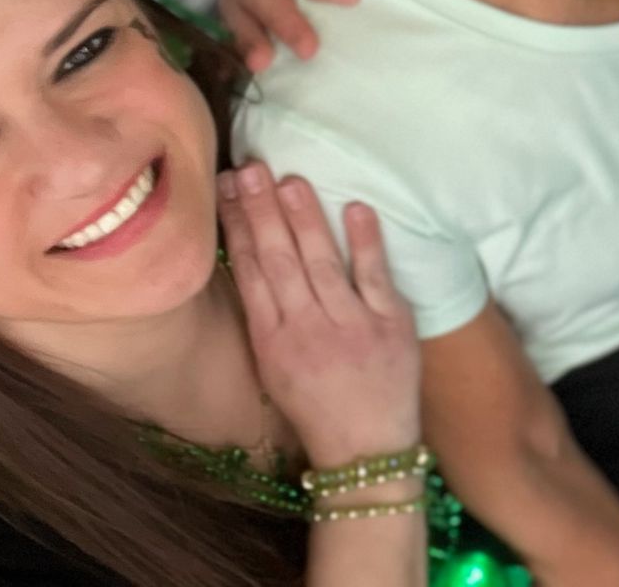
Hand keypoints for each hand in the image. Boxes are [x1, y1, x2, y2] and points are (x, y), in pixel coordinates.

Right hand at [219, 163, 421, 463]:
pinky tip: (355, 208)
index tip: (228, 189)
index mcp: (272, 341)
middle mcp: (307, 329)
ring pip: (321, 261)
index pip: (250, 273)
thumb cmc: (316, 404)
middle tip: (251, 168)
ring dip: (305, 218)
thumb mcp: (275, 366)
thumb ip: (266, 314)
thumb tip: (251, 256)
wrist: (366, 450)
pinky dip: (366, 242)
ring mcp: (350, 325)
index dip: (238, 228)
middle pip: (280, 260)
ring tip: (291, 180)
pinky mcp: (390, 324)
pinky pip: (375, 276)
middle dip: (263, 211)